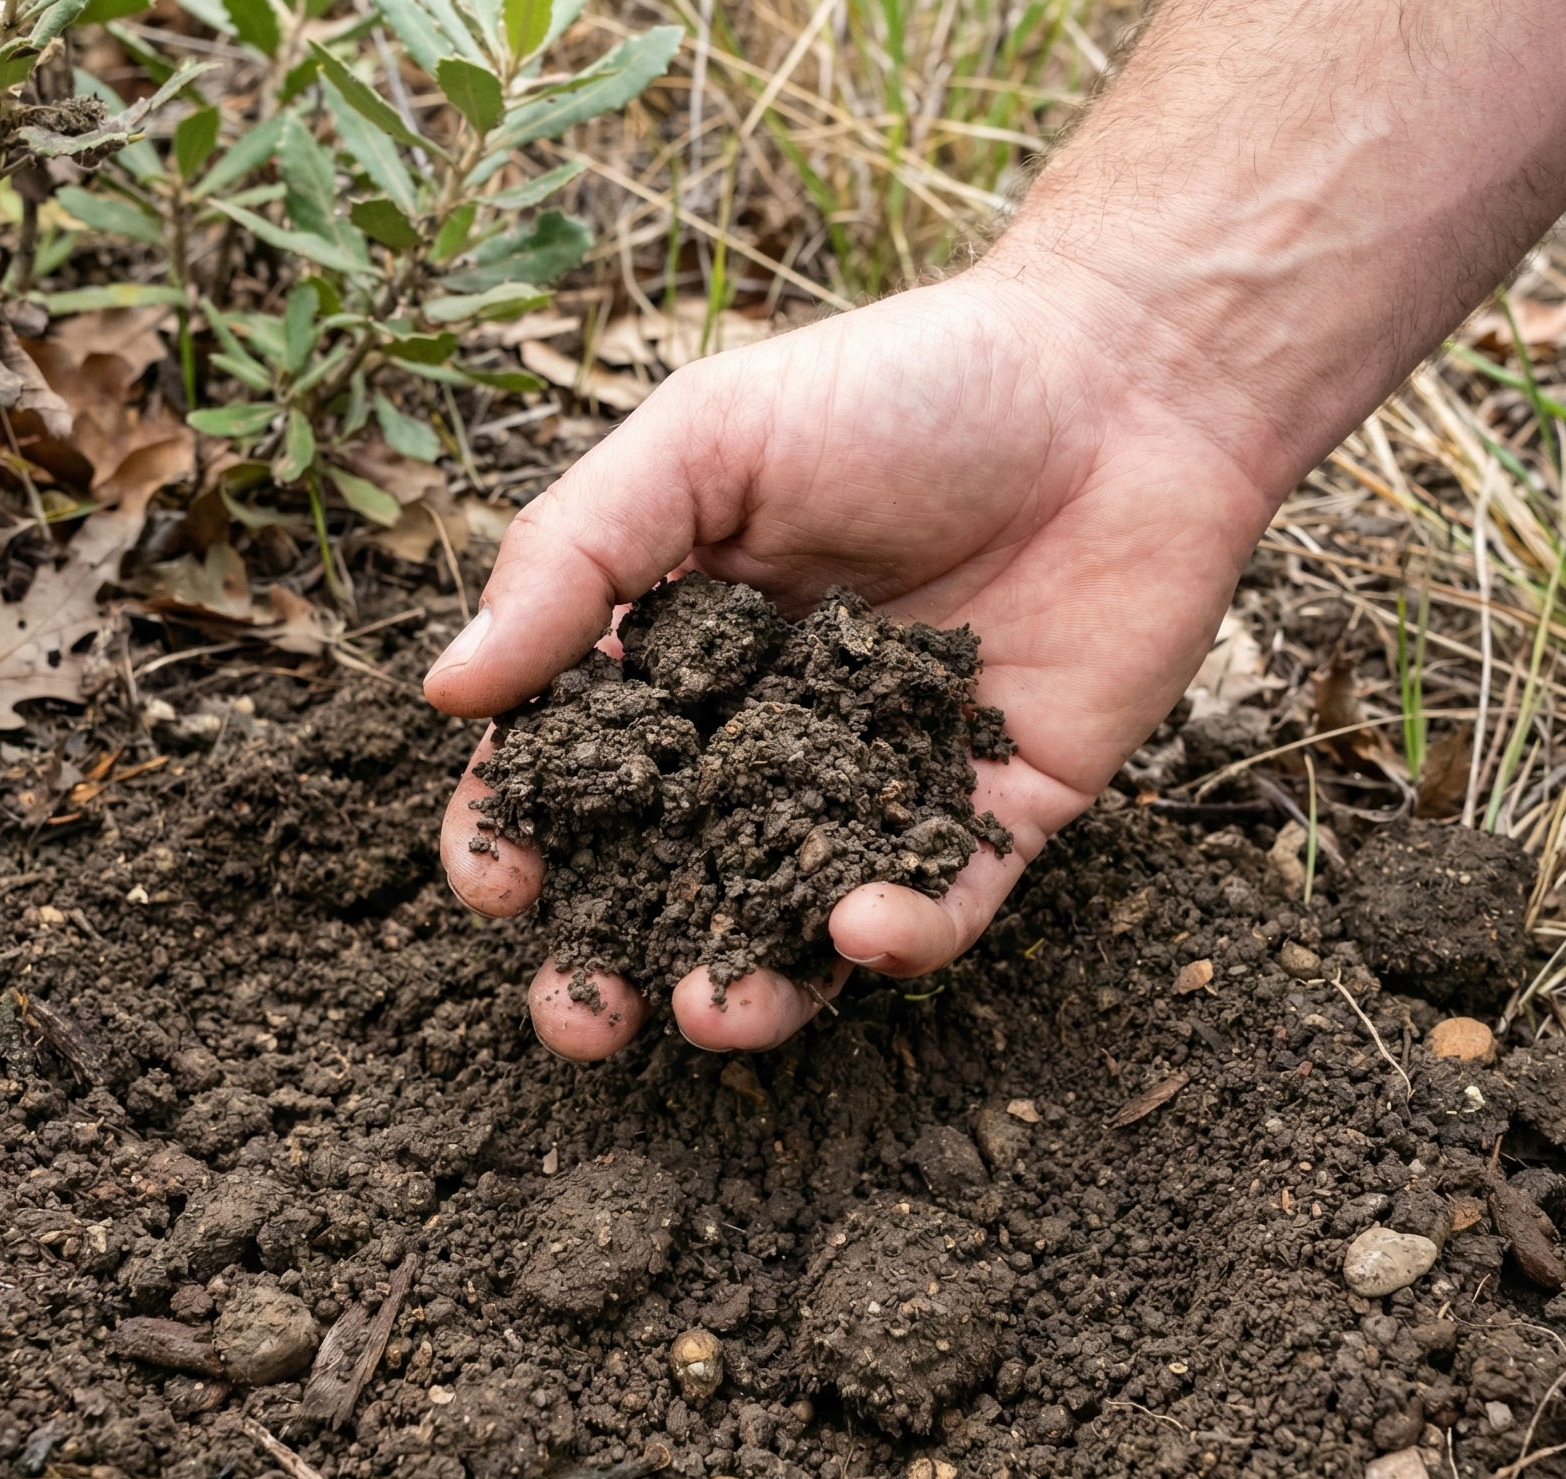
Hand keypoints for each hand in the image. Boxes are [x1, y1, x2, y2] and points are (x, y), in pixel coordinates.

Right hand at [426, 262, 1277, 1058]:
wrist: (1122, 376)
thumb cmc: (899, 386)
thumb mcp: (706, 439)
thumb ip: (574, 558)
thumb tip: (444, 692)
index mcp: (682, 650)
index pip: (573, 770)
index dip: (520, 834)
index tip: (502, 879)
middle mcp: (771, 734)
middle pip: (669, 876)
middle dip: (612, 959)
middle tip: (584, 1016)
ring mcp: (883, 782)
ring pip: (796, 920)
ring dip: (748, 984)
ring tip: (713, 1011)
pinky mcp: (1003, 811)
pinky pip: (944, 906)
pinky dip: (899, 936)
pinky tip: (861, 929)